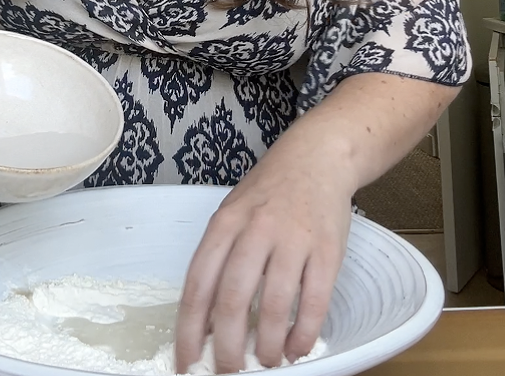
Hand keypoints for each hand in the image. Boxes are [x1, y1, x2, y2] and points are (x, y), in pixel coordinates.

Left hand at [174, 130, 354, 372]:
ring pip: (273, 306)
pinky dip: (303, 334)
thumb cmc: (270, 190)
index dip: (189, 330)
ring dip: (266, 346)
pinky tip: (296, 348)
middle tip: (227, 371)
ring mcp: (292, 240)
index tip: (185, 363)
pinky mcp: (326, 250)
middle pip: (232, 299)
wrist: (317, 157)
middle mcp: (255, 231)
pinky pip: (314, 302)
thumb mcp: (233, 212)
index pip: (198, 284)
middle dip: (226, 347)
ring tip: (265, 362)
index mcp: (225, 223)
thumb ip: (219, 258)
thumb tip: (205, 319)